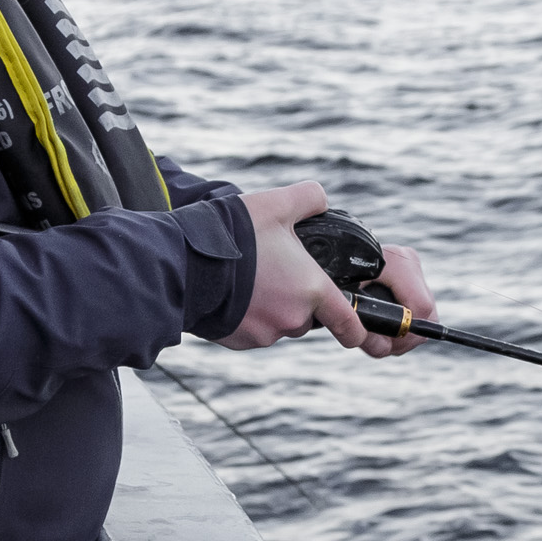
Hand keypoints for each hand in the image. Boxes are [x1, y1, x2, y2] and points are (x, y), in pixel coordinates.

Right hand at [224, 182, 438, 355]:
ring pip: (279, 322)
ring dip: (271, 306)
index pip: (348, 321)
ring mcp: (265, 334)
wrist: (183, 264)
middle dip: (297, 298)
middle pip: (307, 315)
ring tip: (248, 278)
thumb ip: (308, 199)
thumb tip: (321, 201)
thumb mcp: (276, 204)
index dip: (357, 327)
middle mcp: (293, 318)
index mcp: (311, 289)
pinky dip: (248, 315)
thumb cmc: (233, 235)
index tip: (359, 330)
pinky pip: (253, 330)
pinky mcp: (240, 341)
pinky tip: (232, 293)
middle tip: (274, 270)